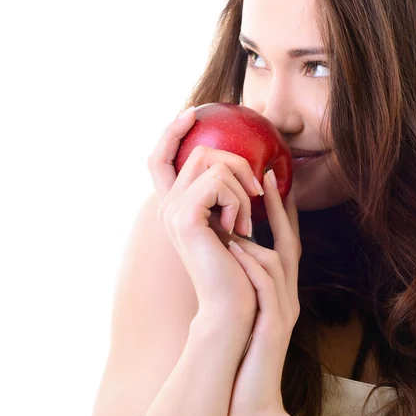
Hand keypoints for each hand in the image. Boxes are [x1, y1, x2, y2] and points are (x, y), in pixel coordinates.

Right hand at [146, 104, 263, 336]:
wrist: (233, 303)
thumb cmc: (241, 267)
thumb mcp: (236, 222)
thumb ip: (232, 193)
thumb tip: (253, 164)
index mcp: (178, 206)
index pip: (160, 158)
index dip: (172, 131)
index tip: (195, 113)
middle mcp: (168, 206)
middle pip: (200, 152)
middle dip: (237, 165)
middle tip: (256, 192)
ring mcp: (172, 211)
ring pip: (213, 163)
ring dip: (242, 189)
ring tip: (246, 222)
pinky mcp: (184, 217)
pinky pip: (218, 180)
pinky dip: (239, 200)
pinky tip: (240, 228)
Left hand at [225, 169, 301, 415]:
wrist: (251, 402)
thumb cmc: (244, 357)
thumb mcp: (246, 314)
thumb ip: (243, 283)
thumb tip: (229, 250)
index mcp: (280, 292)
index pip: (284, 243)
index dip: (280, 210)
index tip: (269, 180)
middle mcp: (288, 296)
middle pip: (290, 242)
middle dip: (280, 207)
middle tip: (267, 175)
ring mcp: (285, 311)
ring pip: (278, 261)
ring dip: (258, 234)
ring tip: (238, 212)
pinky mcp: (275, 328)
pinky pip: (266, 287)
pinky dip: (252, 264)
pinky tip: (235, 247)